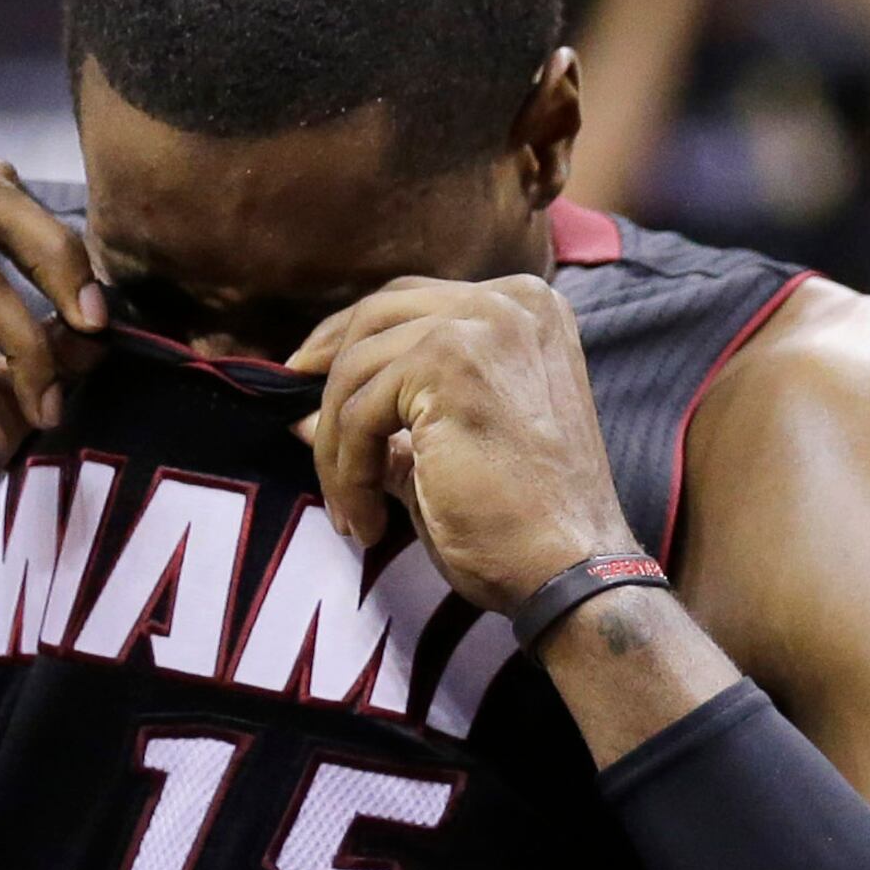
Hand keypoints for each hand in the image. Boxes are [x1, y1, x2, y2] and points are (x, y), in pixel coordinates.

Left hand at [290, 275, 644, 613]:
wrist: (569, 568)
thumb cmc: (519, 521)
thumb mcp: (446, 447)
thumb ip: (386, 419)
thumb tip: (300, 416)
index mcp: (523, 308)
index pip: (408, 302)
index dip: (348, 342)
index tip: (309, 385)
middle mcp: (508, 301)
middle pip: (375, 316)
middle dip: (325, 376)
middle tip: (301, 434)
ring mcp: (481, 325)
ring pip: (356, 369)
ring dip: (335, 448)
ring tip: (353, 509)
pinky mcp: (450, 364)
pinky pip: (358, 413)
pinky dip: (347, 472)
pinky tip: (367, 520)